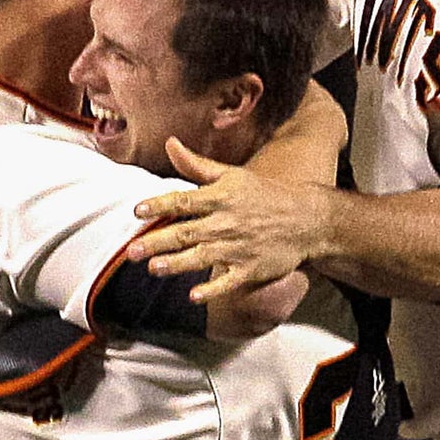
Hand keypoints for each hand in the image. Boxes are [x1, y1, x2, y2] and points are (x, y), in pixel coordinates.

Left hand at [130, 142, 328, 303]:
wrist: (307, 219)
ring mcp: (239, 248)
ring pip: (203, 257)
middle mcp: (227, 223)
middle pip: (187, 232)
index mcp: (221, 198)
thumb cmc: (264, 195)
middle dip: (158, 241)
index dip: (160, 205)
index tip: (138, 211)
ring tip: (155, 268)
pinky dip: (212, 289)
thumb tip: (170, 143)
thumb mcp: (233, 175)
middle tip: (132, 250)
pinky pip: (228, 281)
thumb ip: (197, 165)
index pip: (184, 200)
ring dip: (178, 264)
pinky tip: (194, 296)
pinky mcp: (250, 269)